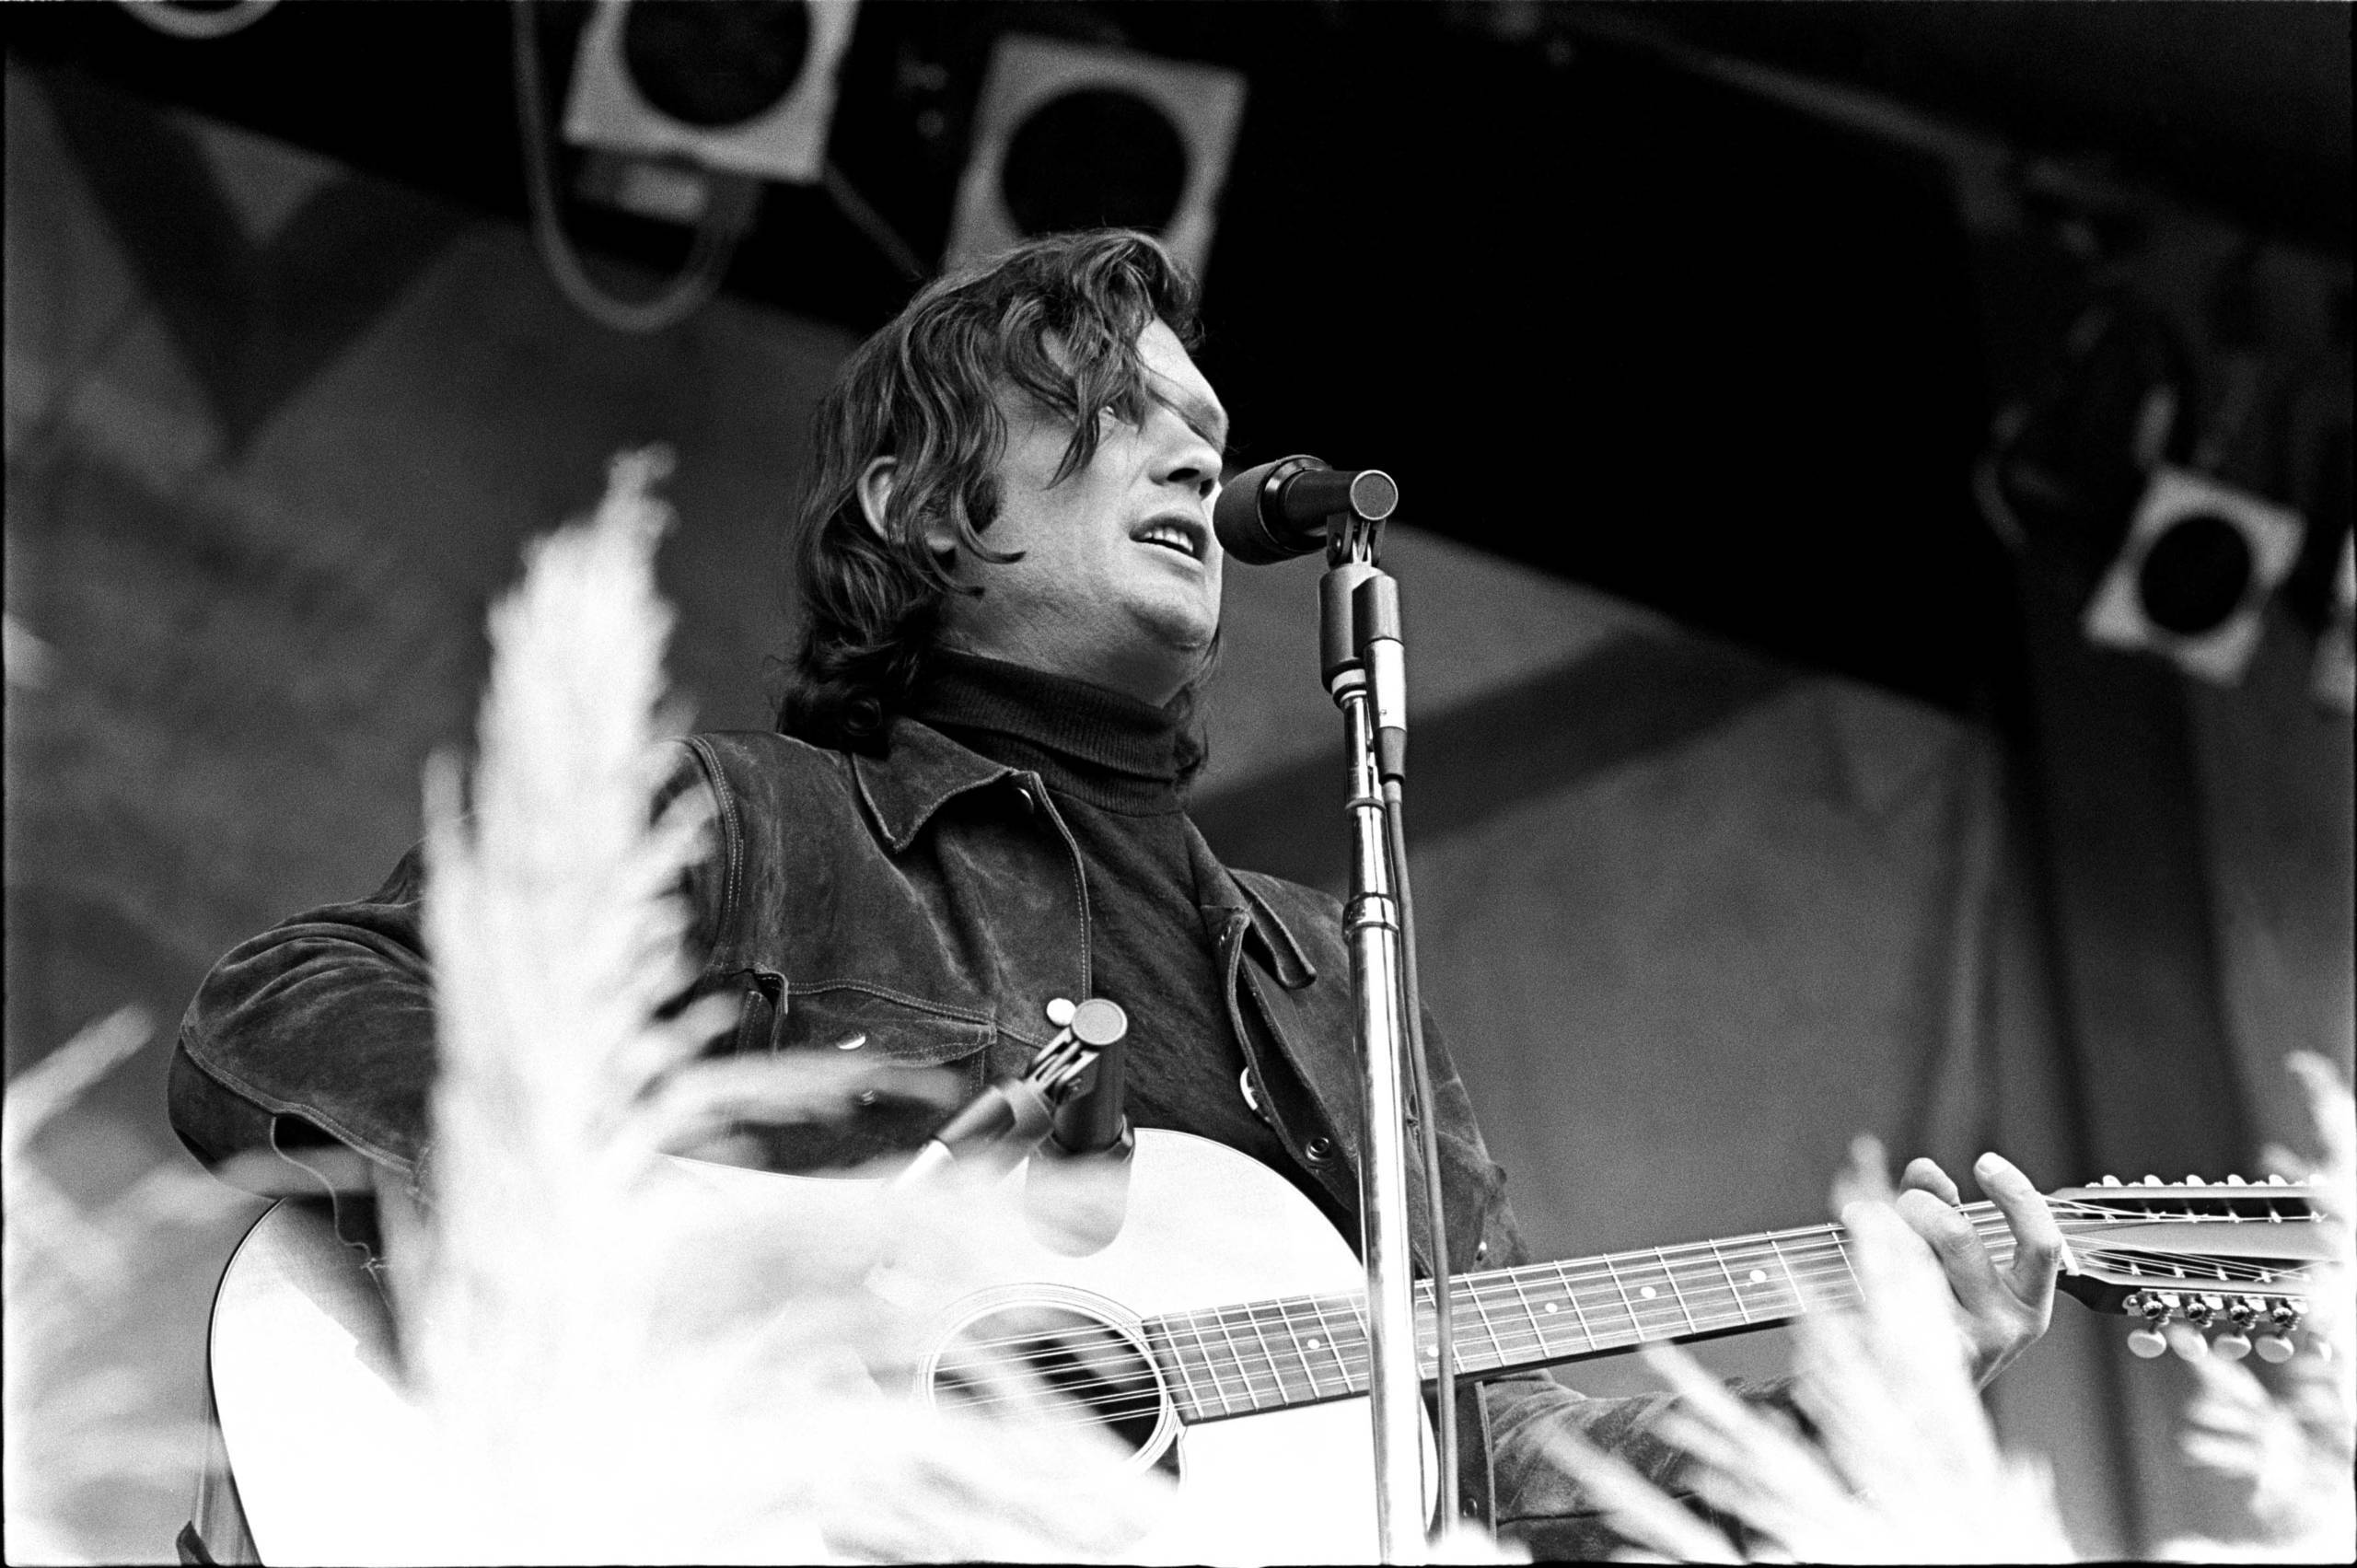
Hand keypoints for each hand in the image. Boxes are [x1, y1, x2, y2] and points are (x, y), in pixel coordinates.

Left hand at [1837, 1140, 2063, 1386]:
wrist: (1925, 1401)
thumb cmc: (1949, 1319)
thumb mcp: (1968, 1270)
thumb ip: (1950, 1210)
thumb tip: (1925, 1172)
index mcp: (2029, 1306)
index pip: (2041, 1242)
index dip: (2016, 1193)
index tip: (1985, 1163)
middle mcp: (2000, 1328)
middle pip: (1956, 1235)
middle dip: (1920, 1202)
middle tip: (1904, 1202)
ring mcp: (1952, 1343)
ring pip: (1909, 1254)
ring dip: (1881, 1220)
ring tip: (1864, 1212)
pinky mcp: (1905, 1352)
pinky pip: (1872, 1284)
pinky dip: (1855, 1250)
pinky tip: (1848, 1233)